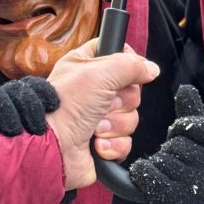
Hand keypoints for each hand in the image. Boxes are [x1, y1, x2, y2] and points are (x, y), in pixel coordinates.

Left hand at [46, 39, 159, 189]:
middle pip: (131, 92)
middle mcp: (93, 92)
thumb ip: (130, 65)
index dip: (128, 64)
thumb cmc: (65, 106)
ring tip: (95, 128)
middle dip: (122, 103)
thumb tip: (151, 69)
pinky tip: (96, 144)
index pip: (118, 56)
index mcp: (86, 67)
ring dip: (116, 126)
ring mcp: (98, 119)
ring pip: (131, 119)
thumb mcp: (100, 72)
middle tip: (103, 105)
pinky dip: (113, 145)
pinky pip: (126, 142)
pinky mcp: (103, 142)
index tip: (124, 72)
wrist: (51, 148)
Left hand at [129, 84, 203, 203]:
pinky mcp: (174, 201)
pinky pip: (147, 173)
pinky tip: (150, 180)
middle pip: (175, 143)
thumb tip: (185, 87)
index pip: (194, 125)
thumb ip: (192, 117)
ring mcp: (196, 187)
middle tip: (177, 166)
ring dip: (157, 165)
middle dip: (169, 151)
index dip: (180, 130)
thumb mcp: (201, 147)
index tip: (180, 140)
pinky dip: (142, 174)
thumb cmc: (194, 178)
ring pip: (161, 158)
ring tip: (169, 177)